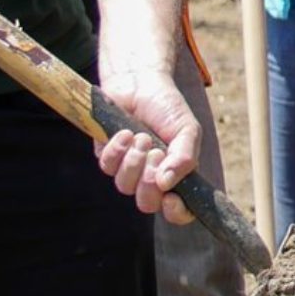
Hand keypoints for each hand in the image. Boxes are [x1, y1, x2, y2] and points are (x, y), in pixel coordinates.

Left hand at [94, 68, 201, 224]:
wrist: (140, 83)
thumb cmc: (166, 107)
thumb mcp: (186, 130)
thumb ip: (185, 157)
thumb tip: (166, 184)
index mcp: (176, 176)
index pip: (178, 210)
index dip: (176, 212)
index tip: (172, 199)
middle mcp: (151, 178)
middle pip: (147, 203)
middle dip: (150, 179)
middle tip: (156, 152)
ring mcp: (128, 170)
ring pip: (125, 186)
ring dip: (135, 160)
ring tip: (141, 136)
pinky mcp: (108, 158)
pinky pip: (108, 168)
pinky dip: (118, 149)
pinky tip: (125, 132)